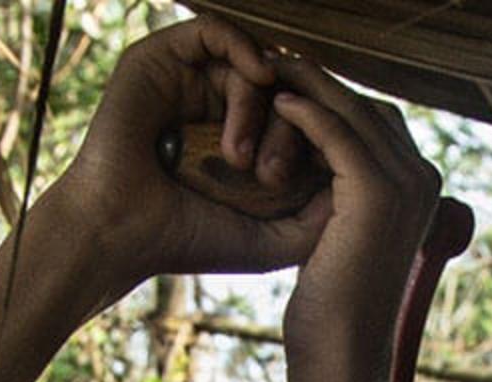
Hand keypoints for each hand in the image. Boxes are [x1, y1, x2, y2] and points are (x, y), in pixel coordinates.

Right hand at [55, 17, 323, 284]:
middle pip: (282, 91)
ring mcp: (188, 80)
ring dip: (261, 108)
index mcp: (242, 141)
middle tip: (272, 177)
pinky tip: (261, 78)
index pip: (297, 119)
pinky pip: (217, 32)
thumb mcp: (273, 236)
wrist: (123, 235)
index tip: (313, 176)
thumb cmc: (189, 239)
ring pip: (254, 67)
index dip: (316, 138)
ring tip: (240, 161)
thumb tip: (368, 181)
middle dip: (292, 129)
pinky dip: (244, 48)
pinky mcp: (160, 58)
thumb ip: (322, 215)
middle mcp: (216, 106)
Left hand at [265, 61, 441, 360]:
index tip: (286, 86)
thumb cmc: (331, 306)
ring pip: (351, 112)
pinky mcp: (378, 192)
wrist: (341, 351)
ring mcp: (407, 184)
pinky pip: (338, 133)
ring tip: (265, 75)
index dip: (331, 99)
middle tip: (270, 66)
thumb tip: (314, 170)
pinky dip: (306, 112)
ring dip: (307, 88)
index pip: (374, 120)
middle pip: (366, 107)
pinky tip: (276, 104)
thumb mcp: (339, 238)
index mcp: (420, 188)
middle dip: (318, 83)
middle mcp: (424, 180)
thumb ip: (341, 197)